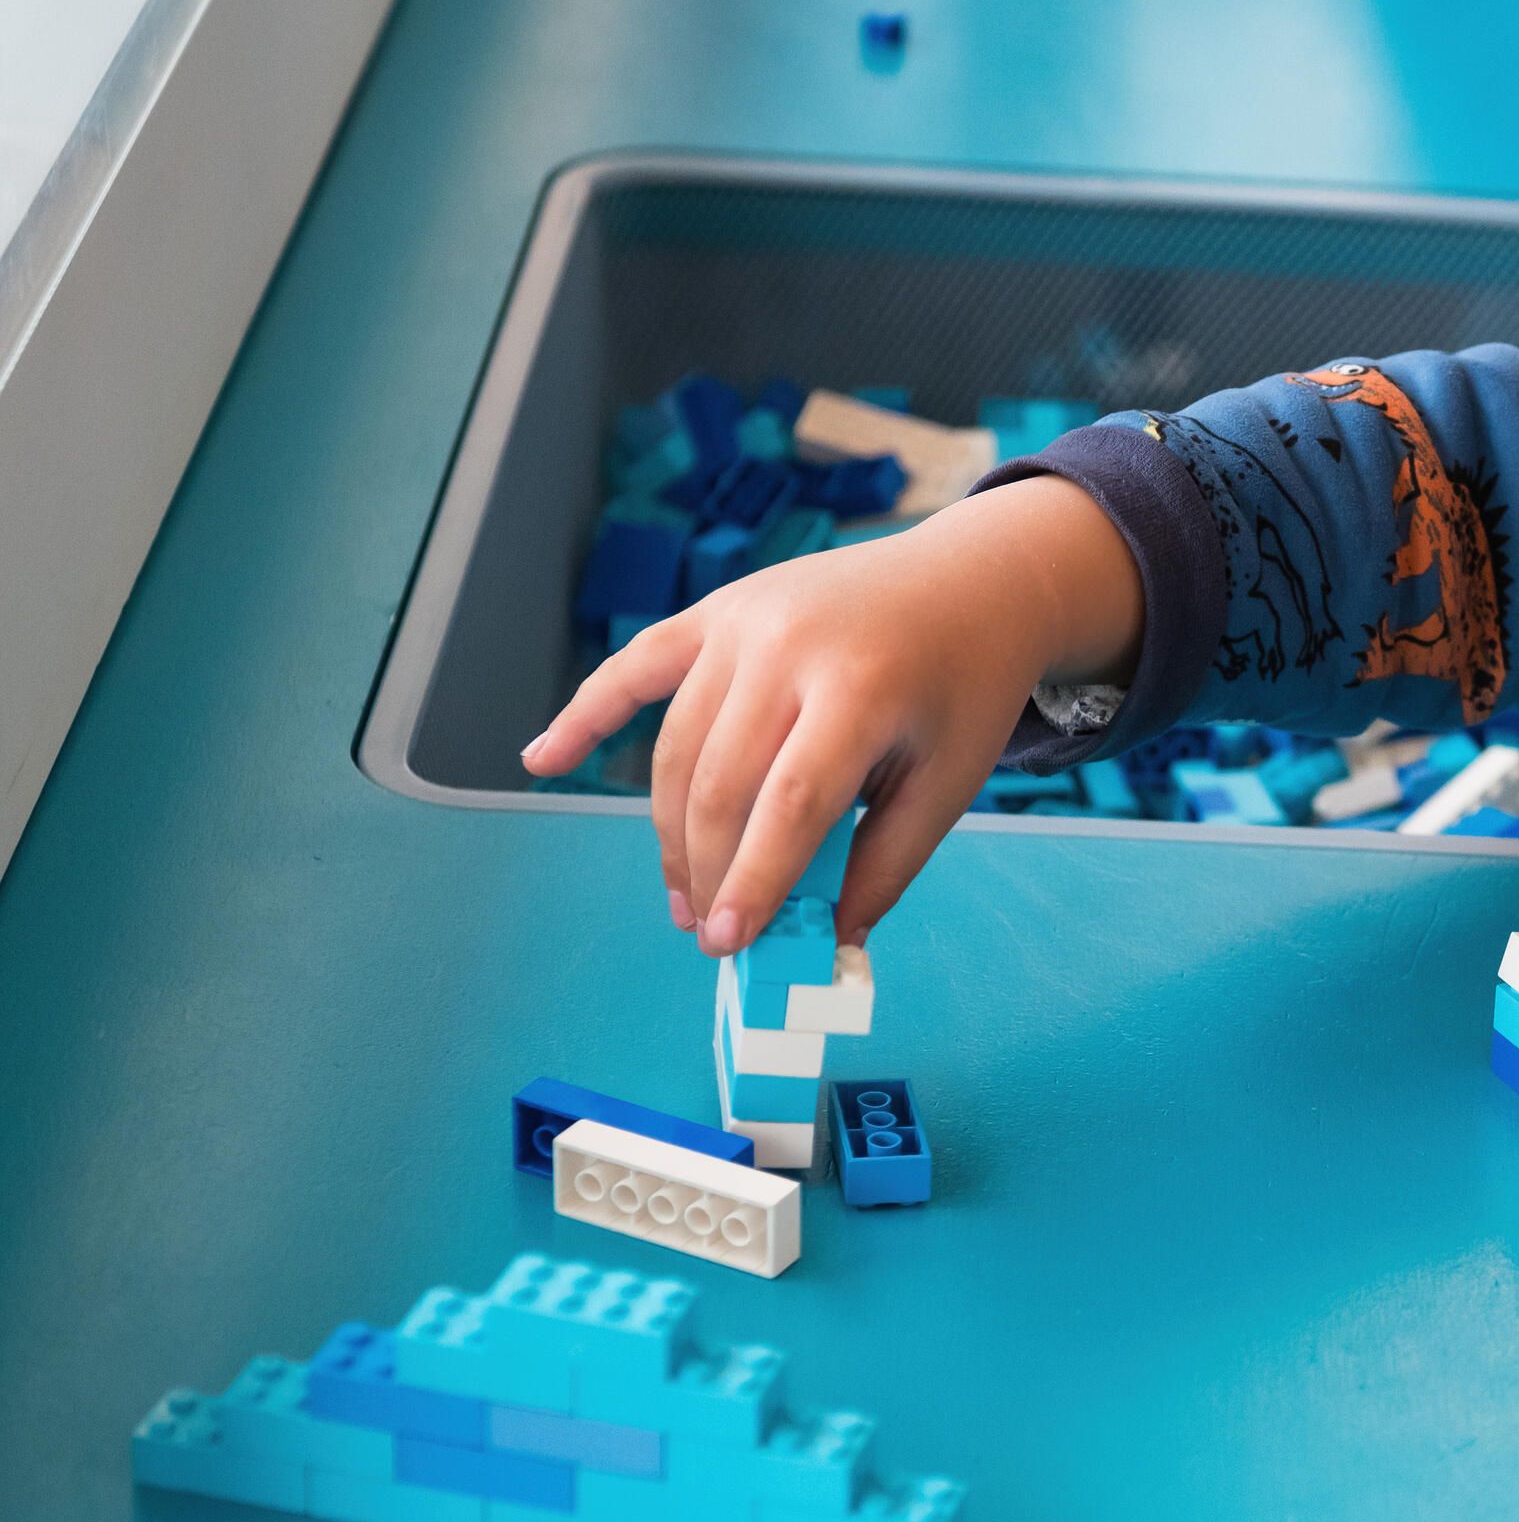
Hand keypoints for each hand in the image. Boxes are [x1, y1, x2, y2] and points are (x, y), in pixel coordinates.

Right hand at [519, 476, 1141, 952]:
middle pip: (720, 780)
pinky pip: (638, 666)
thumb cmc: (964, 686)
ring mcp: (745, 620)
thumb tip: (826, 944)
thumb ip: (884, 864)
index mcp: (861, 687)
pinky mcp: (719, 610)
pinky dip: (587, 714)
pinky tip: (542, 760)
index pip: (790, 802)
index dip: (753, 878)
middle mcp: (790, 646)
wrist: (972, 577)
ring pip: (678, 744)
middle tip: (711, 931)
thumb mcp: (949, 781)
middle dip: (707, 868)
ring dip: (669, 829)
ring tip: (687, 894)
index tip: (728, 942)